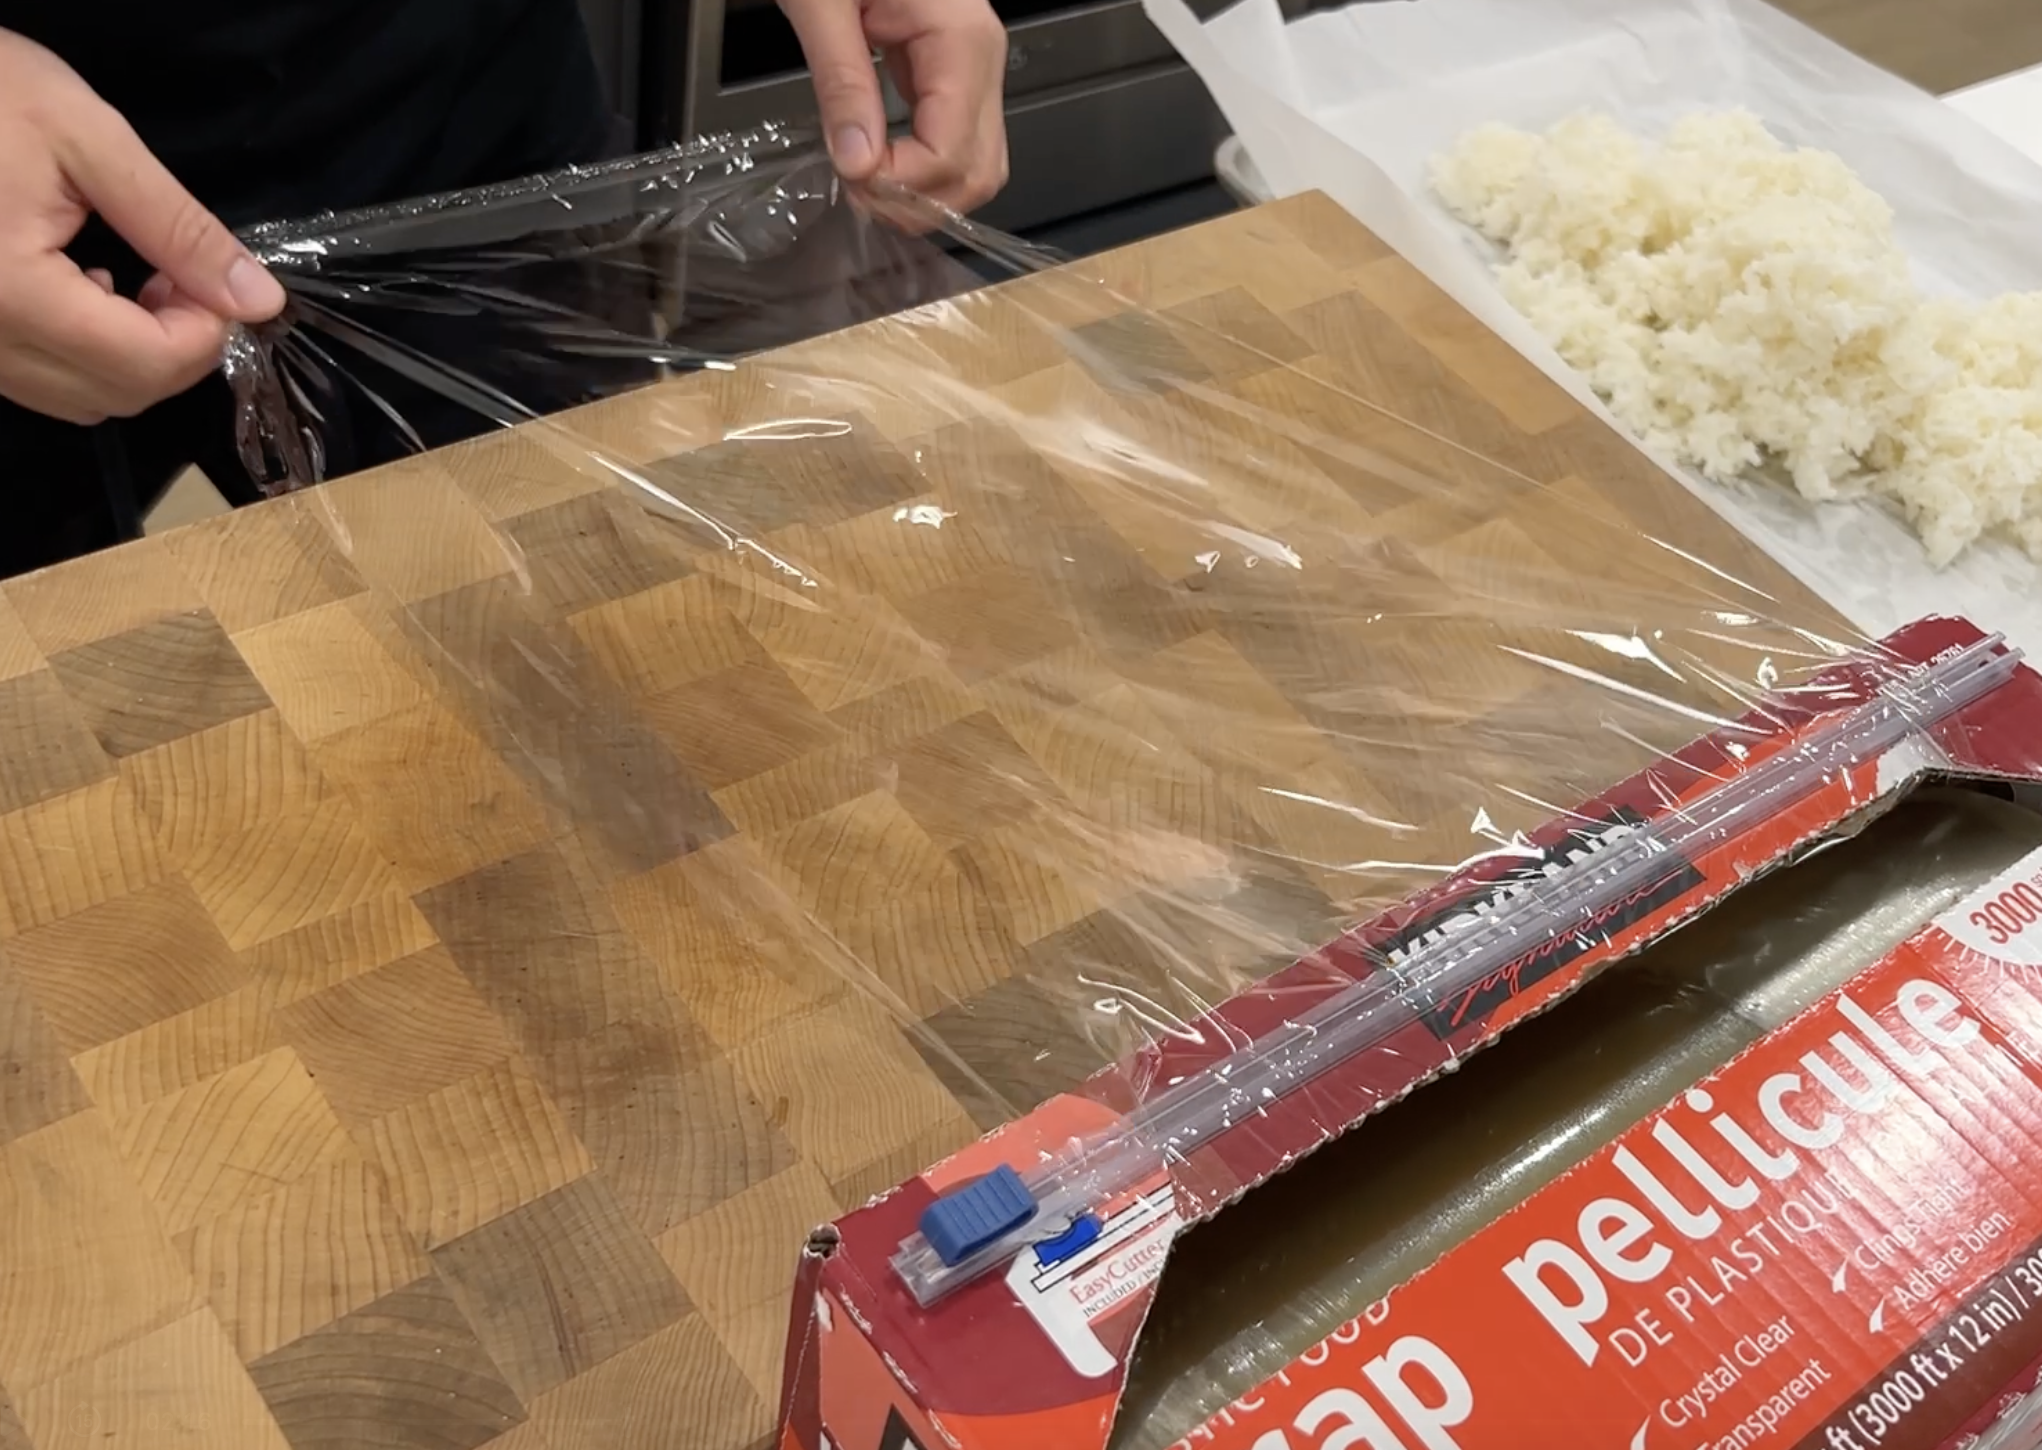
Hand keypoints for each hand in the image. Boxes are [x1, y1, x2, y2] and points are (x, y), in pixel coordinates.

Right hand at [0, 29, 285, 425]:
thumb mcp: (89, 140)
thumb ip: (178, 227)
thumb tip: (258, 300)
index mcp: (12, 292)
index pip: (145, 363)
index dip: (205, 331)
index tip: (213, 277)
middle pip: (119, 394)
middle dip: (177, 346)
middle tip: (182, 275)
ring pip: (83, 399)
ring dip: (136, 356)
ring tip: (142, 278)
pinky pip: (42, 380)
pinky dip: (89, 352)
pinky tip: (90, 285)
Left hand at [779, 0, 1009, 213]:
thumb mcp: (819, 3)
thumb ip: (841, 82)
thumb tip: (856, 162)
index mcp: (960, 37)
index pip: (951, 151)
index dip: (900, 182)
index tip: (847, 174)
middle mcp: (982, 57)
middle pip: (979, 172)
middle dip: (918, 201)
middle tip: (856, 193)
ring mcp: (975, 69)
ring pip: (979, 168)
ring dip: (925, 195)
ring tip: (866, 185)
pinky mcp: (955, 75)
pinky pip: (958, 144)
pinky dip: (923, 171)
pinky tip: (879, 166)